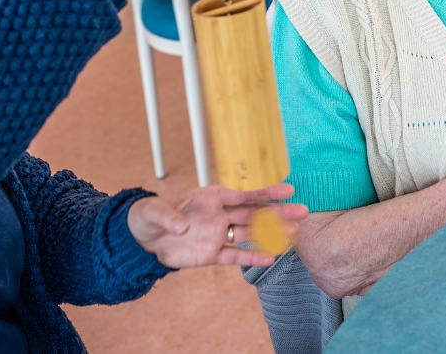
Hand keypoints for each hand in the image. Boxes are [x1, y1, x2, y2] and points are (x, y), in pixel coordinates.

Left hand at [126, 183, 307, 269]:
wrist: (143, 239)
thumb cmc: (150, 216)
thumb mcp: (155, 213)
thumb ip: (169, 217)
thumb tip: (182, 228)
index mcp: (210, 197)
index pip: (242, 193)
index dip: (265, 190)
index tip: (288, 188)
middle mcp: (219, 214)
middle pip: (254, 212)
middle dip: (278, 212)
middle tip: (302, 212)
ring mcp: (218, 234)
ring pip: (250, 233)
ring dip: (271, 233)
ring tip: (294, 233)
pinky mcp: (211, 254)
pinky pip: (235, 256)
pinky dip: (251, 258)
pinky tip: (270, 257)